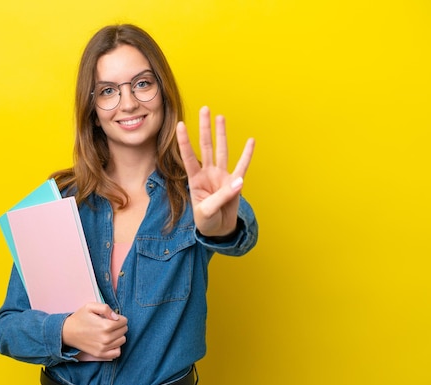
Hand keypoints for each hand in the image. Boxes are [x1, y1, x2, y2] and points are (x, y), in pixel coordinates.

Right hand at [62, 303, 127, 359]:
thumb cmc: (80, 318)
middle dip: (119, 325)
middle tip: (110, 324)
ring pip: (122, 340)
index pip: (124, 321)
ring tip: (109, 332)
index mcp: (105, 326)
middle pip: (124, 331)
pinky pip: (117, 353)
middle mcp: (106, 338)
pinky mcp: (100, 355)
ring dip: (118, 335)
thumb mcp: (90, 306)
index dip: (120, 317)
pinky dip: (116, 347)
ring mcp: (103, 348)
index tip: (112, 318)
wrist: (68, 332)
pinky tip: (110, 342)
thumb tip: (116, 317)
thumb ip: (105, 308)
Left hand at [176, 106, 254, 237]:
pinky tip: (250, 141)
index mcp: (195, 179)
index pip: (188, 157)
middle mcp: (208, 173)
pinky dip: (247, 154)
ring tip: (220, 116)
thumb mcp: (207, 213)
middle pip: (206, 146)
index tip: (180, 124)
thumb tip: (239, 181)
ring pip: (222, 150)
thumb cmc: (206, 221)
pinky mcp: (235, 183)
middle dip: (204, 128)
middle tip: (204, 109)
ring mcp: (221, 176)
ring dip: (221, 134)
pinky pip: (242, 166)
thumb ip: (221, 197)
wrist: (218, 230)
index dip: (184, 142)